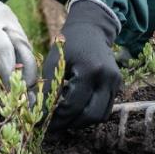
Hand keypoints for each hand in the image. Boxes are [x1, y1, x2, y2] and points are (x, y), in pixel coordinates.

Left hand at [43, 0, 121, 129]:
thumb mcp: (54, 62)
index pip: (72, 106)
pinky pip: (105, 109)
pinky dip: (89, 114)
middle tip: (51, 125)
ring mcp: (115, 83)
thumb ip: (47, 88)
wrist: (92, 28)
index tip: (40, 123)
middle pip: (89, 115)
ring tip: (63, 117)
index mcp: (90, 70)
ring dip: (81, 121)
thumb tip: (37, 113)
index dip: (55, 118)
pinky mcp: (117, 86)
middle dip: (69, 123)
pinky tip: (75, 108)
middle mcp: (107, 79)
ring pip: (100, 116)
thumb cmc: (70, 43)